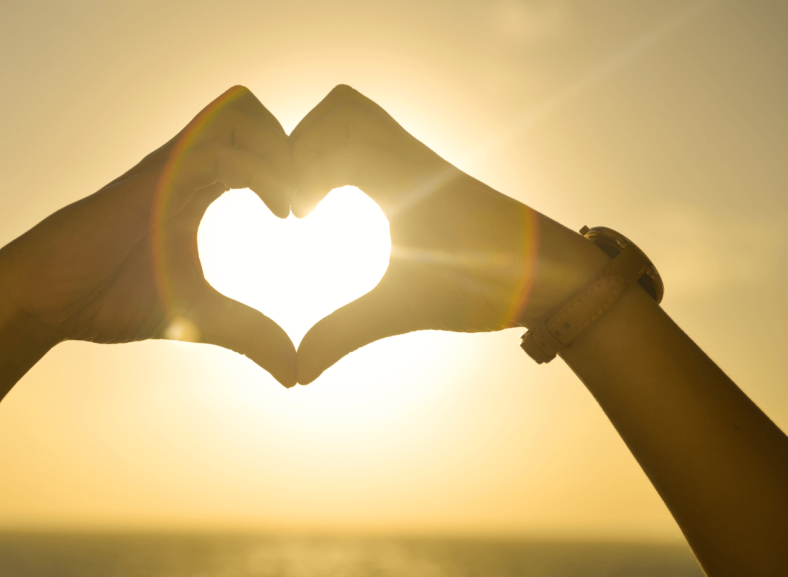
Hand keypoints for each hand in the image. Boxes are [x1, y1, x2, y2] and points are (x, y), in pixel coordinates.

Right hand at [0, 86, 297, 386]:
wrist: (47, 299)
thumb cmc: (110, 299)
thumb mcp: (199, 318)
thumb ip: (248, 334)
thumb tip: (294, 373)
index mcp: (196, 188)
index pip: (256, 147)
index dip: (290, 171)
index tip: (304, 216)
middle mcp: (185, 167)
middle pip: (254, 115)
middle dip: (294, 149)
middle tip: (306, 203)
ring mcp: (169, 165)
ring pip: (240, 113)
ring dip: (280, 150)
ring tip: (292, 204)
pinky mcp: (153, 175)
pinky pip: (216, 146)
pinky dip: (260, 168)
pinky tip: (275, 211)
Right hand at [291, 85, 608, 383]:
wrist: (559, 275)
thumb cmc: (491, 285)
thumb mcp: (408, 309)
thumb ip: (347, 333)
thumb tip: (299, 373)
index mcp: (406, 178)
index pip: (337, 140)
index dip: (299, 171)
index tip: (298, 219)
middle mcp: (413, 157)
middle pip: (344, 108)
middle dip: (303, 145)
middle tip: (300, 200)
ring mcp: (422, 162)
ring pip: (362, 117)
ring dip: (325, 146)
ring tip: (315, 199)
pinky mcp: (429, 174)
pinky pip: (378, 139)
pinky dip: (346, 157)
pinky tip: (345, 205)